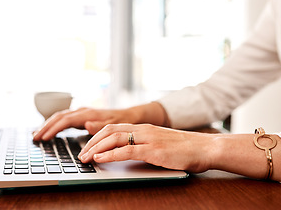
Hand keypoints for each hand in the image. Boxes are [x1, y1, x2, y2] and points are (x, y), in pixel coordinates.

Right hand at [33, 107, 139, 140]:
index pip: (65, 121)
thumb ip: (99, 126)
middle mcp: (83, 111)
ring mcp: (82, 113)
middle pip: (59, 117)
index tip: (43, 138)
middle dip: (46, 127)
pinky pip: (65, 118)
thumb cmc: (122, 122)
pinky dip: (55, 123)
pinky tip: (51, 130)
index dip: (52, 129)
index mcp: (88, 114)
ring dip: (48, 124)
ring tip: (37, 134)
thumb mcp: (113, 126)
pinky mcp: (83, 116)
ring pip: (60, 116)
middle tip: (35, 137)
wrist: (130, 116)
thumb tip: (86, 125)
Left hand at [78, 124, 213, 172]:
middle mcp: (143, 130)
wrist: (206, 147)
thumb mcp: (160, 143)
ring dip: (96, 148)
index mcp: (143, 128)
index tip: (87, 146)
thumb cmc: (185, 148)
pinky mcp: (153, 150)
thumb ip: (144, 145)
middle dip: (92, 142)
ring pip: (114, 139)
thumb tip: (127, 153)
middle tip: (81, 154)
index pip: (114, 127)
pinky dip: (110, 154)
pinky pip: (127, 150)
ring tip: (85, 157)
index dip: (97, 136)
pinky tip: (100, 158)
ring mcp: (148, 138)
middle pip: (109, 131)